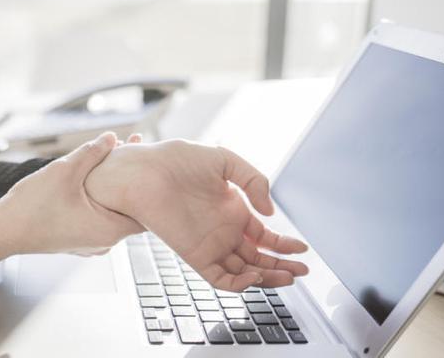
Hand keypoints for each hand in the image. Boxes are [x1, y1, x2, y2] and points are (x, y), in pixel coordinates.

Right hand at [0, 132, 144, 256]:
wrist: (2, 232)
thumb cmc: (33, 207)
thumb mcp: (66, 171)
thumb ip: (93, 152)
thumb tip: (112, 137)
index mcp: (110, 230)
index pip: (148, 211)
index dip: (150, 184)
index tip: (147, 162)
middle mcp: (105, 242)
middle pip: (130, 210)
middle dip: (130, 181)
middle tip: (131, 153)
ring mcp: (90, 243)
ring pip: (111, 213)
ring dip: (112, 189)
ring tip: (112, 162)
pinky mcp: (76, 240)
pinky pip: (96, 218)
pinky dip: (98, 200)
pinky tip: (90, 180)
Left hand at [84, 139, 308, 290]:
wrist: (141, 169)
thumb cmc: (174, 160)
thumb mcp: (223, 160)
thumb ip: (253, 180)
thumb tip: (270, 212)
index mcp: (231, 210)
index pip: (263, 236)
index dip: (284, 245)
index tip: (303, 248)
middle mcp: (222, 230)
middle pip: (258, 258)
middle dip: (282, 265)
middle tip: (302, 269)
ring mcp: (209, 244)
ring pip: (244, 272)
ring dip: (267, 277)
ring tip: (289, 276)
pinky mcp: (194, 254)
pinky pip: (219, 278)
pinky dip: (239, 283)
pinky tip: (255, 275)